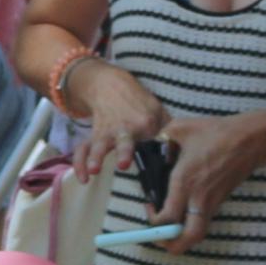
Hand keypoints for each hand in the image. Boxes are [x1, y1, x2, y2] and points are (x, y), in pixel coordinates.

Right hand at [59, 58, 170, 181]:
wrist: (109, 86)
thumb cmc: (137, 102)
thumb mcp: (157, 110)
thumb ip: (170, 130)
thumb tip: (186, 149)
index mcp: (146, 123)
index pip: (156, 142)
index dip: (161, 153)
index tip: (168, 169)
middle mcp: (125, 129)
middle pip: (124, 141)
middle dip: (124, 152)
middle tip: (123, 164)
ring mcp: (108, 132)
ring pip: (99, 145)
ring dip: (95, 157)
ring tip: (93, 170)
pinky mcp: (95, 135)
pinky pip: (83, 150)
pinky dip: (79, 164)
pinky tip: (82, 179)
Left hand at [156, 110, 265, 247]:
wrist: (250, 140)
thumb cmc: (216, 132)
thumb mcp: (179, 128)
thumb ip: (159, 138)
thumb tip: (148, 145)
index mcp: (185, 182)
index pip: (167, 218)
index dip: (153, 221)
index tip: (149, 206)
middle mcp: (198, 198)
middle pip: (187, 239)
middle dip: (170, 245)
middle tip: (159, 235)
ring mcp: (212, 203)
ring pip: (197, 234)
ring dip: (181, 237)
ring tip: (168, 226)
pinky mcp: (220, 202)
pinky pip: (202, 222)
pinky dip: (190, 224)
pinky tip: (182, 211)